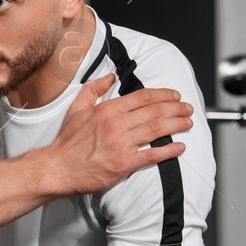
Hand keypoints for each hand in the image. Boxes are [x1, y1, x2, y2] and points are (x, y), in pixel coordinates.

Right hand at [41, 72, 192, 196]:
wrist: (57, 168)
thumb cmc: (67, 142)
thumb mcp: (77, 108)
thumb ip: (94, 89)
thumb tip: (110, 77)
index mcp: (107, 110)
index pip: (142, 97)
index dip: (163, 94)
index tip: (174, 95)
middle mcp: (116, 125)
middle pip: (154, 112)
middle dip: (175, 108)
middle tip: (187, 108)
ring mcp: (121, 144)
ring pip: (156, 130)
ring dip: (176, 125)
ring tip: (188, 122)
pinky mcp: (124, 163)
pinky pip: (152, 155)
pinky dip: (169, 150)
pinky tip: (180, 147)